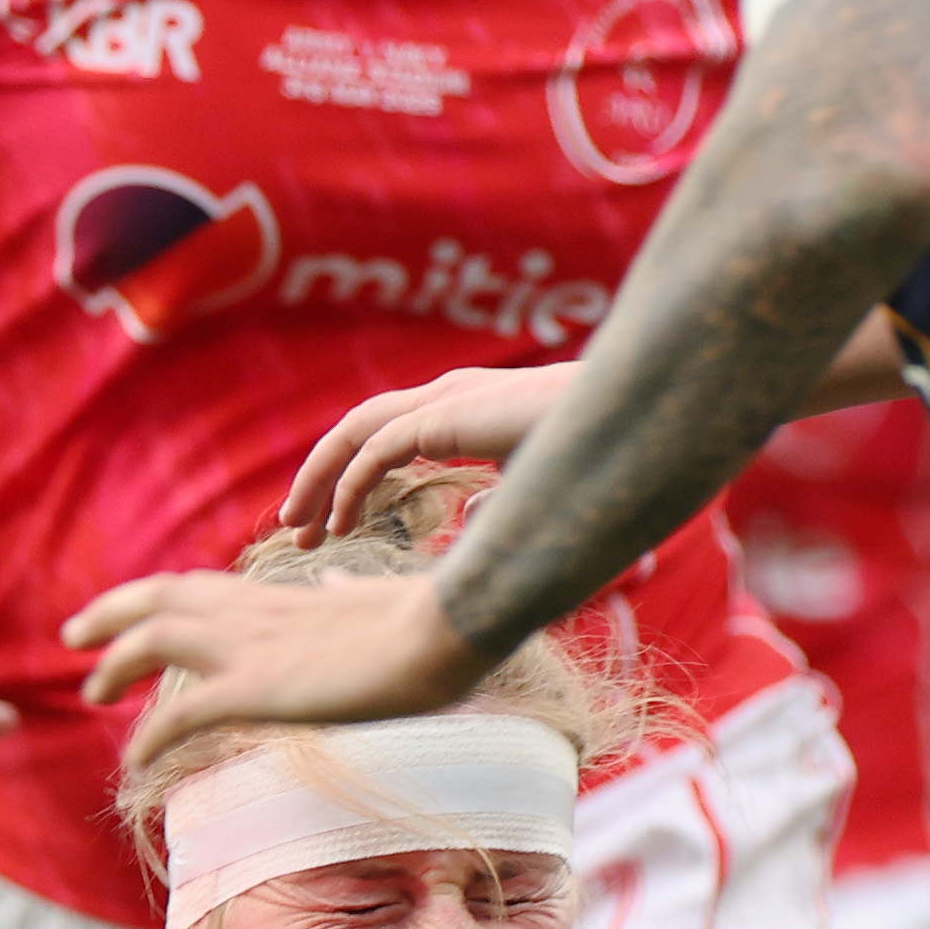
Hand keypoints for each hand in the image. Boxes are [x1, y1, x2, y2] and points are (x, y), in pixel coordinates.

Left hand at [64, 561, 493, 756]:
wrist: (448, 628)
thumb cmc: (428, 619)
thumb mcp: (375, 598)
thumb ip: (343, 597)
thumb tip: (334, 585)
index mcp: (281, 596)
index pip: (200, 588)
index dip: (160, 598)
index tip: (134, 612)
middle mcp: (254, 613)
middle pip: (160, 598)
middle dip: (111, 613)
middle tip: (73, 635)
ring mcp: (251, 648)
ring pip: (154, 640)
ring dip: (114, 665)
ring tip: (88, 691)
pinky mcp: (257, 689)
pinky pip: (181, 715)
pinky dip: (149, 738)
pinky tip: (132, 762)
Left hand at [284, 362, 581, 538]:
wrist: (636, 420)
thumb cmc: (598, 451)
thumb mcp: (532, 489)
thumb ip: (496, 501)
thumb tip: (468, 516)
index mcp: (461, 411)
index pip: (382, 439)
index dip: (347, 480)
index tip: (328, 529)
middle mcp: (445, 397)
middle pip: (355, 434)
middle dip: (318, 482)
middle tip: (292, 531)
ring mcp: (445, 400)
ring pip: (354, 435)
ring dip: (318, 481)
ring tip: (296, 529)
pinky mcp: (448, 414)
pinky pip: (378, 449)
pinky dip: (350, 485)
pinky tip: (338, 524)